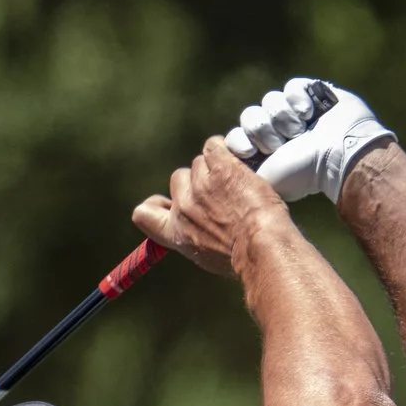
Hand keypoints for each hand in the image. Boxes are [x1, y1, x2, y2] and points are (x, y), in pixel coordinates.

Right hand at [131, 140, 292, 277]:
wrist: (262, 248)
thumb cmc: (247, 260)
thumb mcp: (212, 259)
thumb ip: (199, 240)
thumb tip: (205, 235)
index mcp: (176, 233)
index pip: (144, 214)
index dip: (156, 204)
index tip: (172, 204)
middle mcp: (183, 207)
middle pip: (179, 178)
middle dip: (198, 183)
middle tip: (225, 195)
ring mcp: (200, 185)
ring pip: (201, 163)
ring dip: (217, 168)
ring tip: (239, 184)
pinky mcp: (220, 167)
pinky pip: (214, 146)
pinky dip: (225, 150)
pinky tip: (240, 161)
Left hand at [224, 78, 396, 203]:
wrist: (340, 155)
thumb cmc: (304, 173)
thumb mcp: (265, 178)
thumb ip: (238, 172)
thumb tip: (220, 161)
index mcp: (266, 152)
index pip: (237, 136)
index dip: (241, 141)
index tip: (252, 151)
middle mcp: (279, 131)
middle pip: (250, 116)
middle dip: (264, 130)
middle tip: (282, 143)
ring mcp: (295, 112)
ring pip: (270, 100)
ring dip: (284, 117)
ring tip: (302, 130)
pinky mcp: (312, 94)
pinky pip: (291, 86)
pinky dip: (299, 99)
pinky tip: (312, 114)